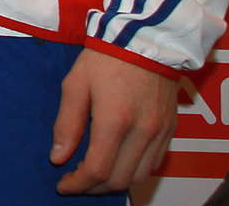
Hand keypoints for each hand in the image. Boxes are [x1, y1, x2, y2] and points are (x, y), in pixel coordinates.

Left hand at [51, 47, 177, 193]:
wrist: (146, 40)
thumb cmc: (105, 59)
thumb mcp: (75, 85)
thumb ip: (67, 124)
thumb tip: (58, 157)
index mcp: (115, 121)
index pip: (97, 170)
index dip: (78, 184)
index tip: (63, 185)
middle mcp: (142, 132)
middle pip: (120, 180)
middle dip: (94, 188)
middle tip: (76, 183)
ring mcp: (160, 133)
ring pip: (139, 176)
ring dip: (115, 183)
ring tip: (94, 176)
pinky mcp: (170, 130)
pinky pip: (154, 163)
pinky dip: (134, 171)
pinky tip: (118, 163)